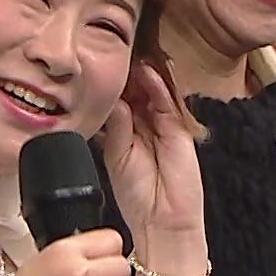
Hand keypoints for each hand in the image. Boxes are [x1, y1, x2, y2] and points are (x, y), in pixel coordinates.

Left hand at [100, 63, 204, 244]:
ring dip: (141, 76)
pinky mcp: (178, 130)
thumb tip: (114, 100)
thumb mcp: (116, 156)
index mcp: (126, 132)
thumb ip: (116, 127)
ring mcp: (162, 126)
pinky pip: (168, 103)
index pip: (119, 101)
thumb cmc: (137, 196)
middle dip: (125, 76)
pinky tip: (147, 73)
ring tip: (129, 57)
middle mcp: (144, 126)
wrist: (161, 220)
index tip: (97, 67)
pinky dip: (158, 86)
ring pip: (151, 93)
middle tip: (112, 55)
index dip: (110, 86)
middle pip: (135, 92)